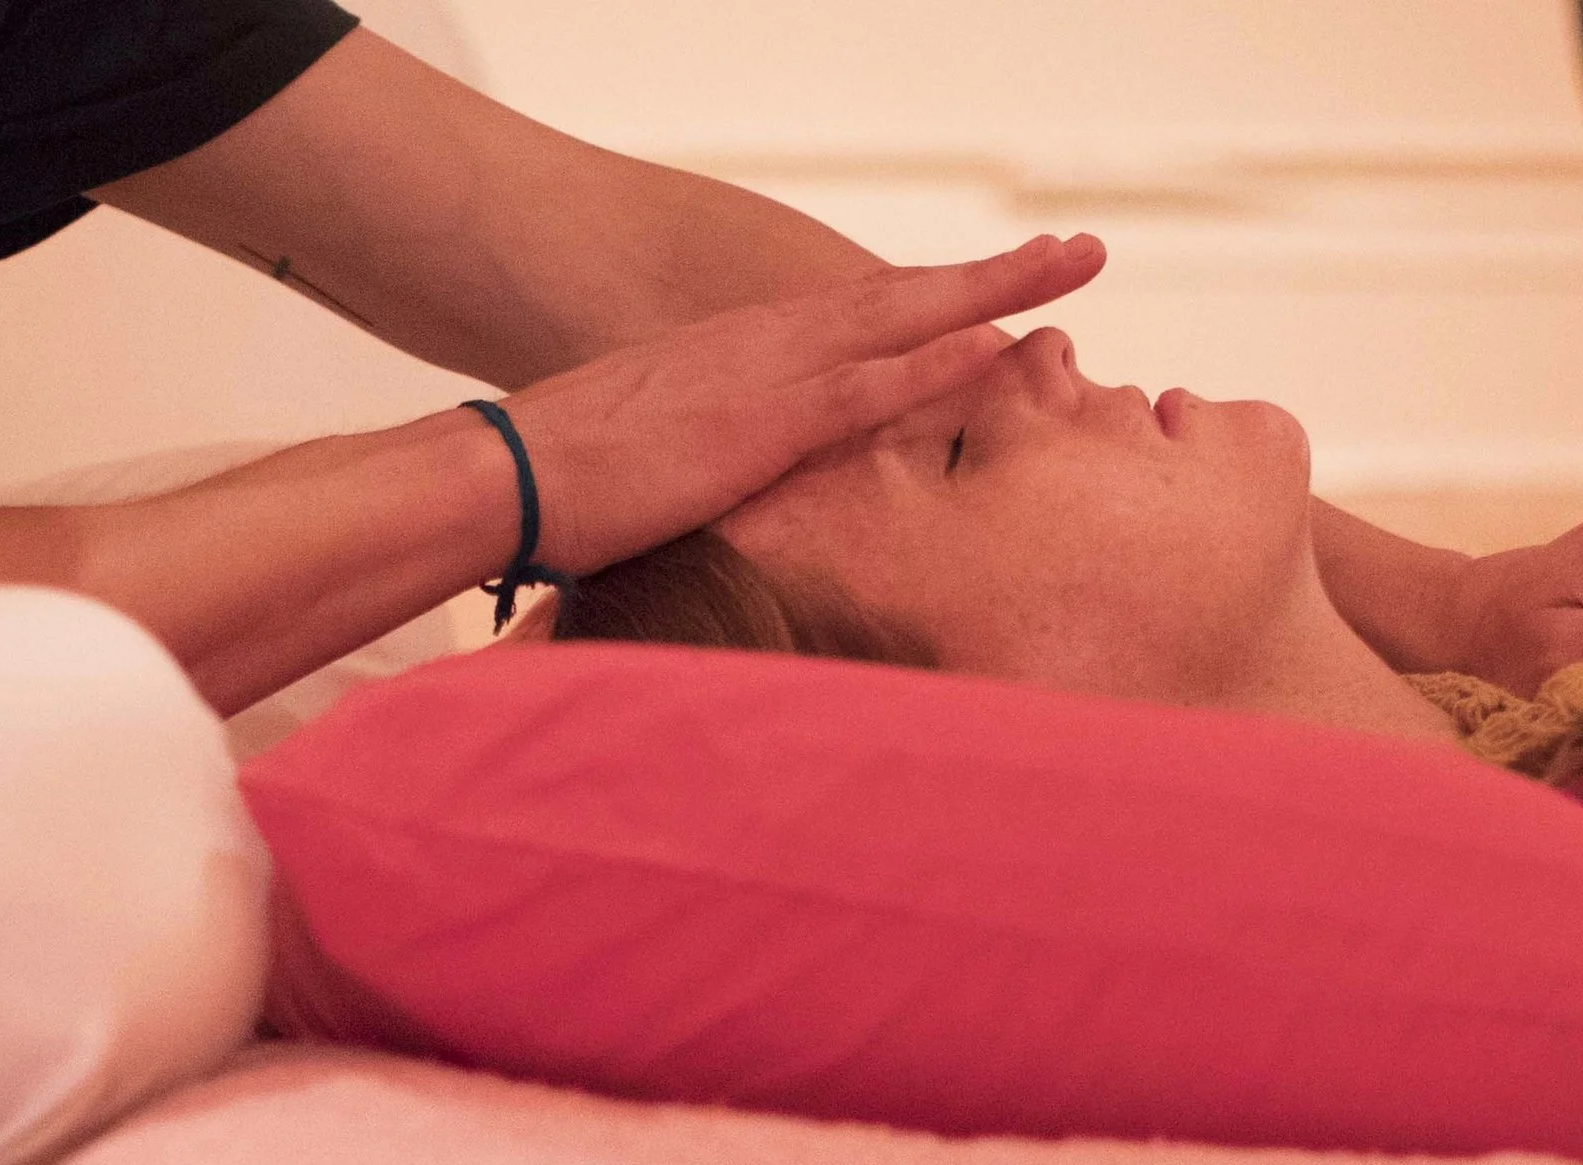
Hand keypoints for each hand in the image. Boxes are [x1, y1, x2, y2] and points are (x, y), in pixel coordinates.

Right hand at [496, 234, 1105, 575]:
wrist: (505, 474)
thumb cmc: (566, 483)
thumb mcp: (663, 463)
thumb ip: (719, 464)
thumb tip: (740, 496)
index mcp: (747, 353)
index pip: (864, 319)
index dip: (940, 302)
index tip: (1005, 291)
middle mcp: (767, 344)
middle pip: (902, 297)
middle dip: (995, 274)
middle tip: (1078, 250)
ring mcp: (767, 377)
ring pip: (903, 319)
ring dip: (992, 291)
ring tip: (1070, 267)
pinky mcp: (759, 425)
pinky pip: (866, 388)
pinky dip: (936, 364)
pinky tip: (997, 346)